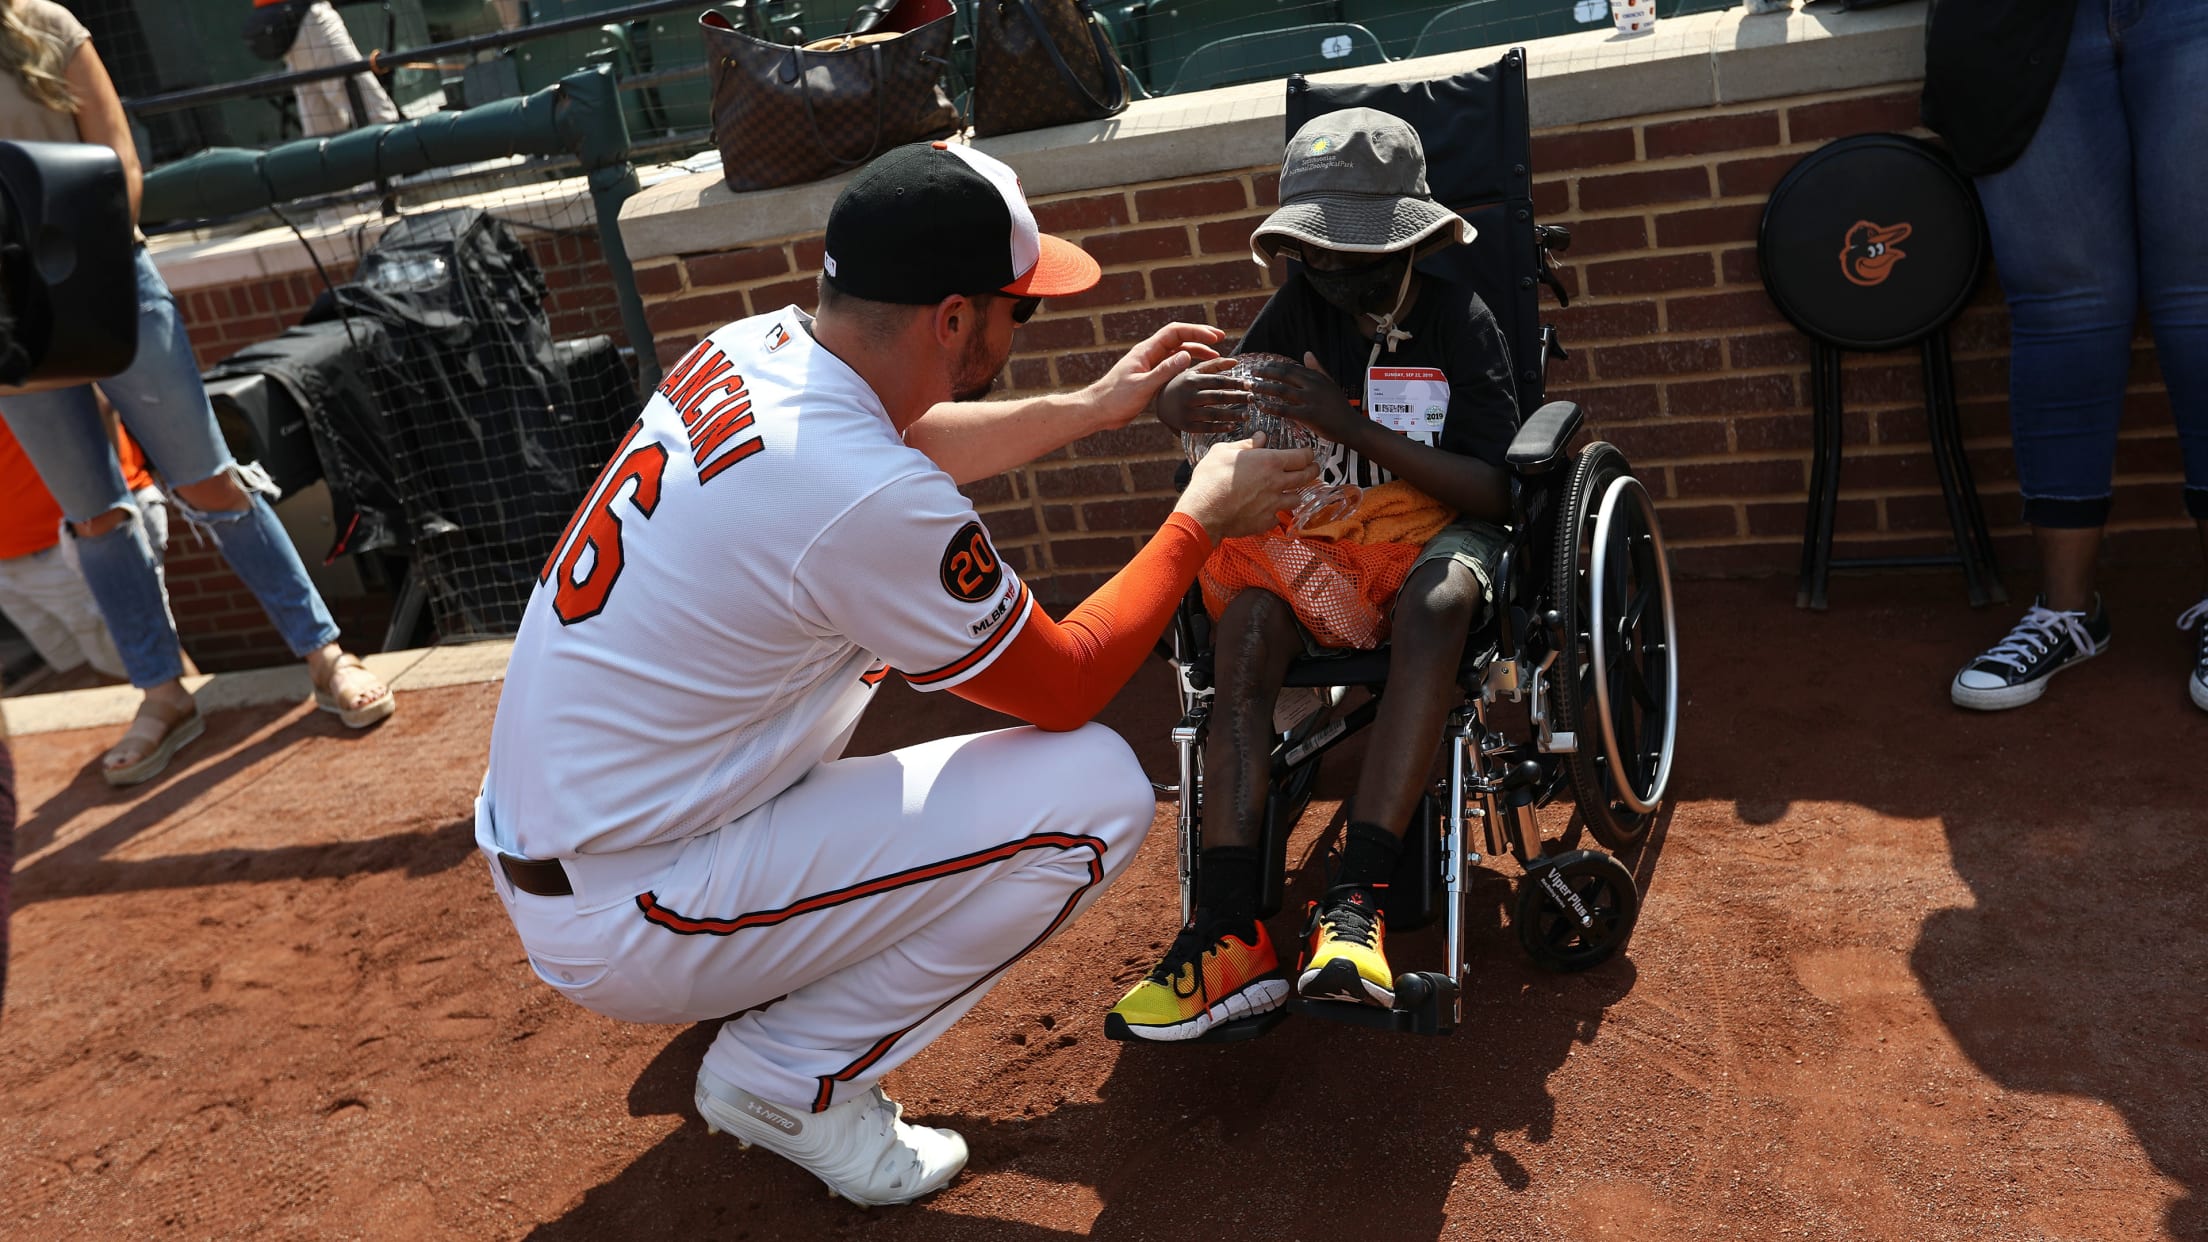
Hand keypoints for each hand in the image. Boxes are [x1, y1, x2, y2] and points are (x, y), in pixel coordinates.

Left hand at [1081, 322, 1226, 429]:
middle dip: (1200, 337)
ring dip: (1196, 352)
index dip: (1196, 332)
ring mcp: (1150, 366)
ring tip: (1215, 357)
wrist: (1098, 411)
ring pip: (1177, 353)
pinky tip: (1198, 374)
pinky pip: (1173, 367)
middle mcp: (1149, 355)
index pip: (1175, 332)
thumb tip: (1187, 355)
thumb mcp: (1143, 386)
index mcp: (1146, 351)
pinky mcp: (1150, 378)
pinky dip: (1187, 367)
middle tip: (1220, 340)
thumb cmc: (1115, 398)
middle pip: (1179, 339)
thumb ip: (1165, 371)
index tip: (1214, 338)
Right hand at [1154, 357, 1246, 434]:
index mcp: (1192, 380)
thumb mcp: (1195, 372)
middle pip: (1218, 397)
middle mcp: (1189, 396)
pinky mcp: (1186, 426)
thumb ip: (1215, 365)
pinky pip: (1206, 428)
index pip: (1219, 381)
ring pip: (1214, 414)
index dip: (1236, 383)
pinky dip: (1221, 428)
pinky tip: (1233, 426)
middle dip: (1237, 398)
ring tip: (1247, 415)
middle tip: (1252, 399)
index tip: (1250, 385)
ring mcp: (1187, 412)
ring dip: (1232, 415)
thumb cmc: (1182, 384)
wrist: (1159, 403)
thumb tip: (1235, 362)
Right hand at [1173, 431, 1320, 540]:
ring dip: (1295, 493)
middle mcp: (1277, 483)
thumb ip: (1246, 444)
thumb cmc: (1210, 479)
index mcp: (1270, 462)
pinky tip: (1268, 510)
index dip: (1308, 454)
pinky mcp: (1265, 522)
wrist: (1203, 512)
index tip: (1308, 453)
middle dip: (1313, 470)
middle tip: (1313, 468)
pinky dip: (1275, 513)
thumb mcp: (1223, 451)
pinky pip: (1277, 517)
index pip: (1302, 457)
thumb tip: (1260, 437)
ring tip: (1291, 490)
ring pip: (1297, 499)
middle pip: (1306, 477)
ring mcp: (1273, 505)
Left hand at [1246, 352, 1363, 446]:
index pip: (1290, 367)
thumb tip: (1307, 352)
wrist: (1351, 426)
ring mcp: (1311, 400)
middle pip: (1284, 375)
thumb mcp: (1329, 383)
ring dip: (1264, 388)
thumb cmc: (1339, 406)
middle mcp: (1313, 385)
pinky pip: (1286, 410)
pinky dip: (1271, 407)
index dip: (1273, 366)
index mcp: (1316, 377)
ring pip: (1282, 391)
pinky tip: (1261, 406)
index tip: (1261, 367)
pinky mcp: (1309, 415)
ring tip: (1251, 388)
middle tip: (1251, 373)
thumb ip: (1317, 368)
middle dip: (1265, 373)